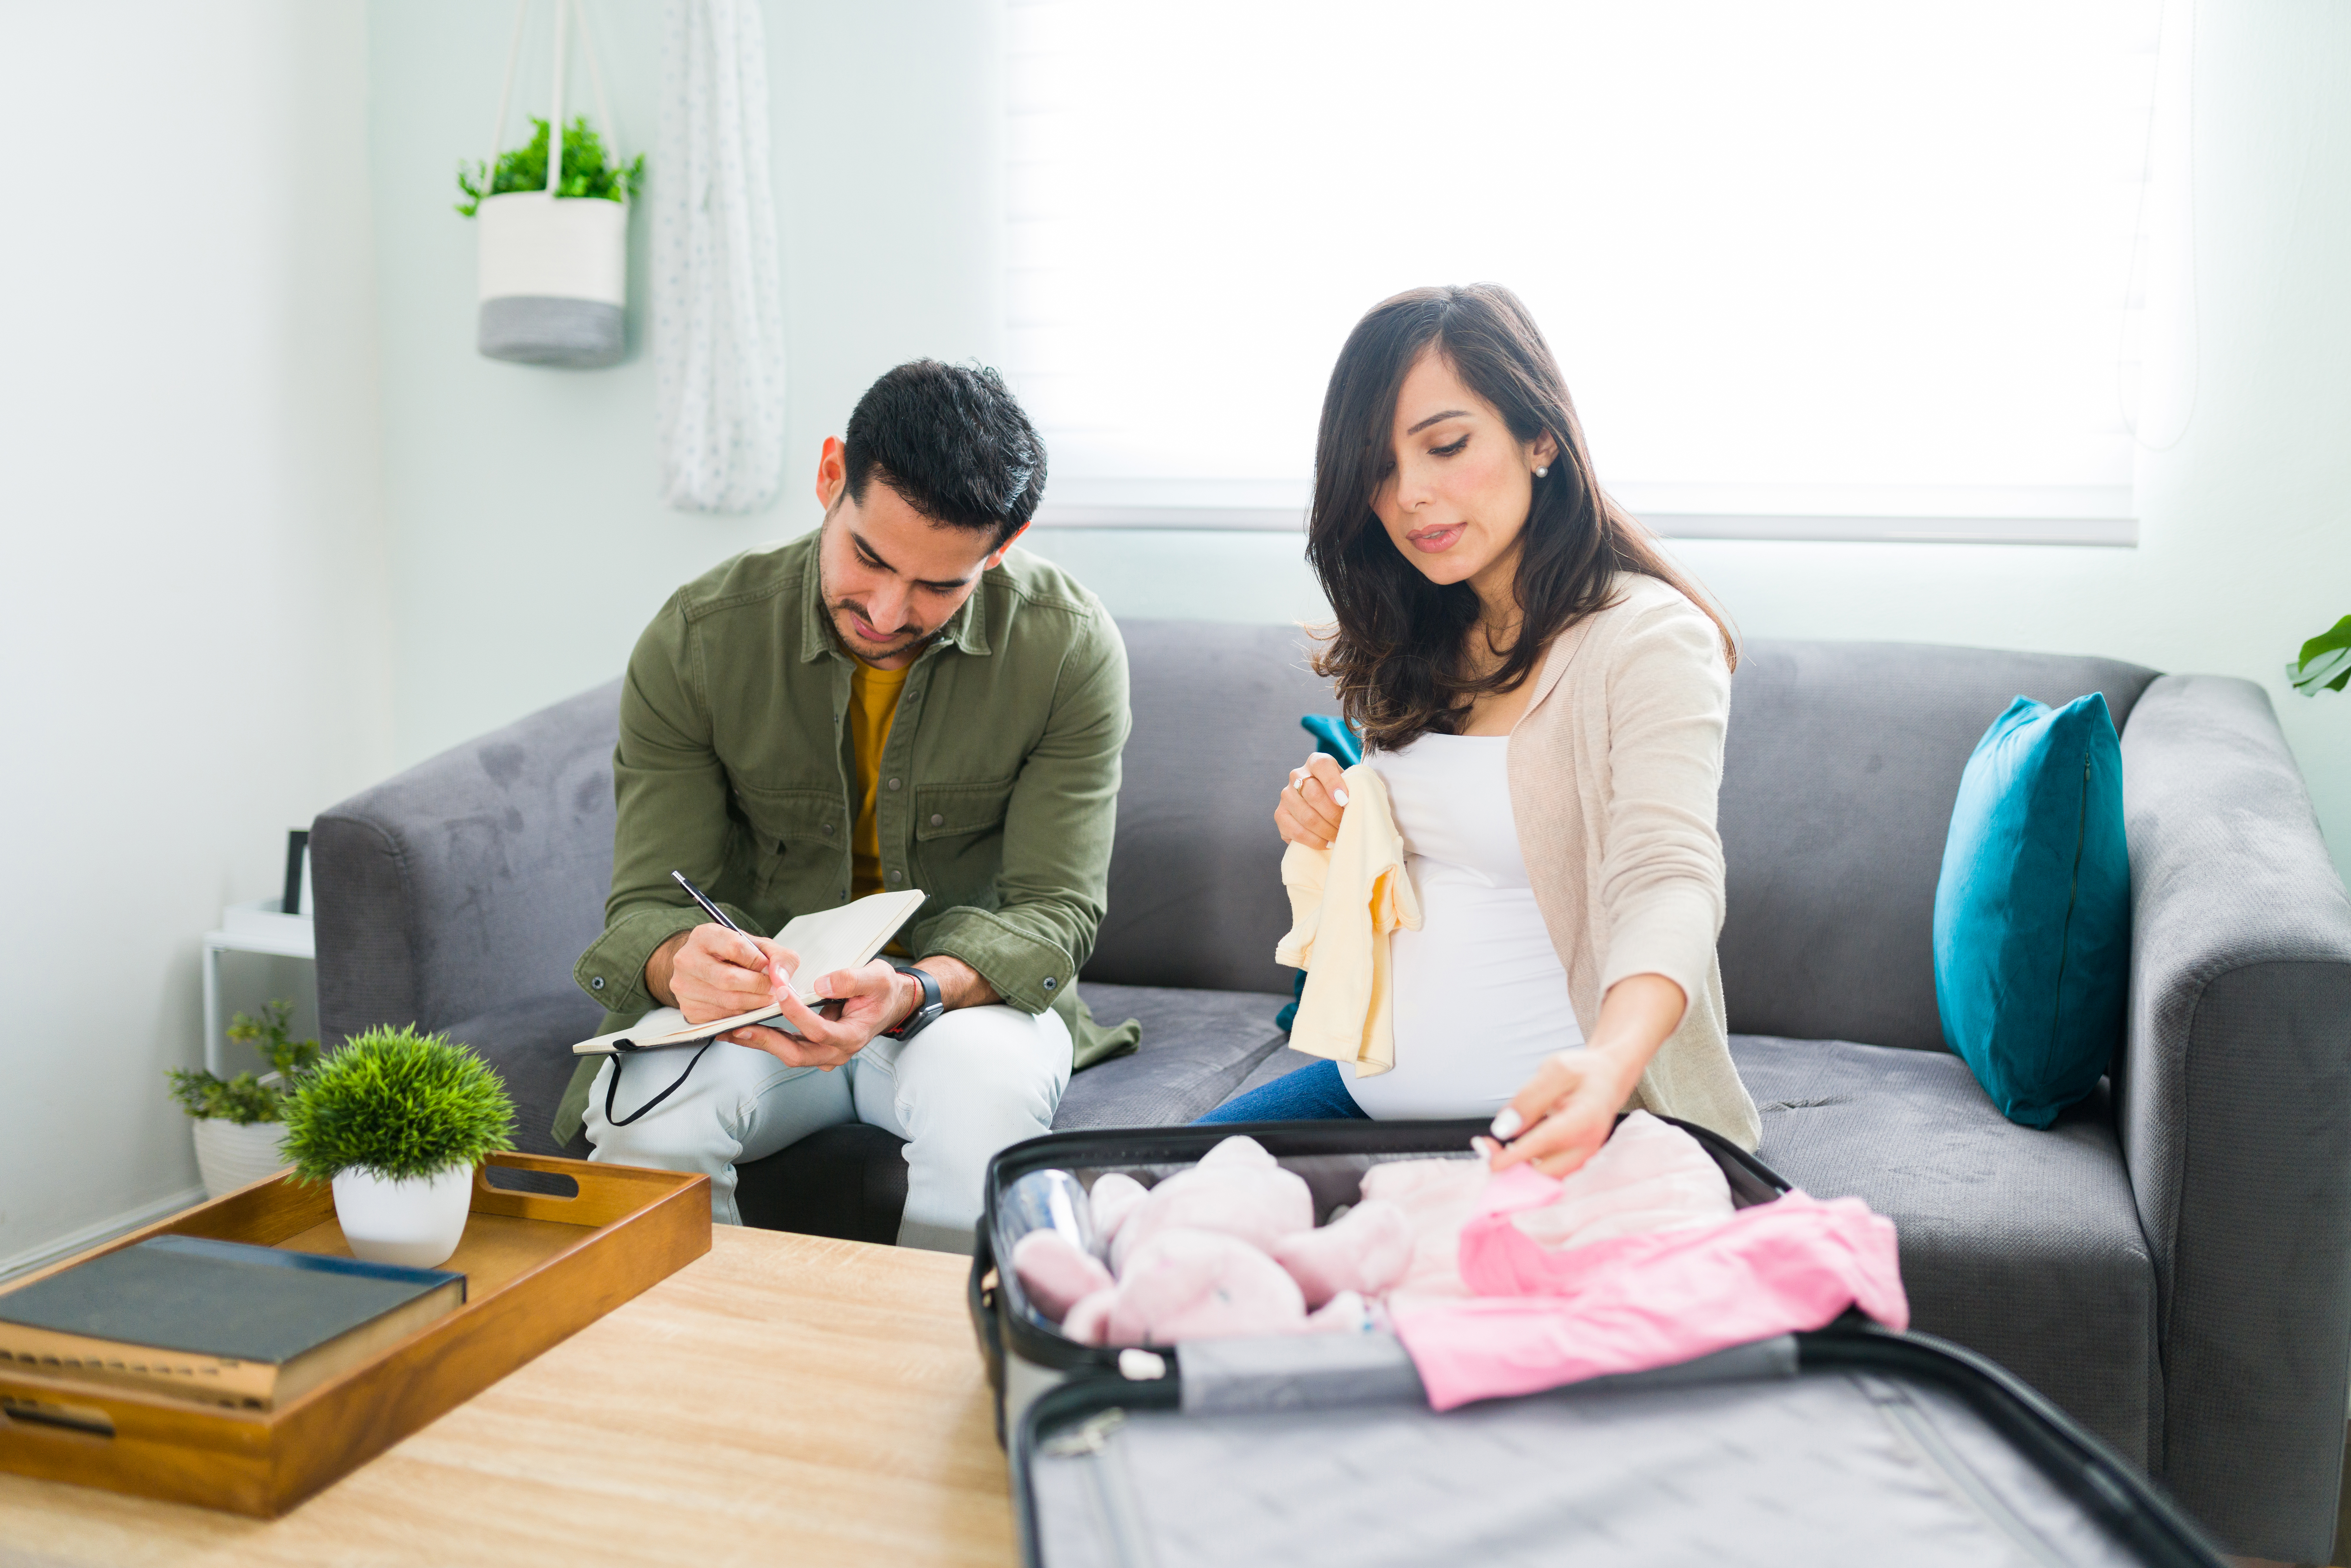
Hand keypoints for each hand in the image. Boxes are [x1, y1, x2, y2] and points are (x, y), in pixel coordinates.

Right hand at [649, 922, 795, 1022]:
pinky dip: (741, 1015)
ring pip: (728, 1002)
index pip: (736, 947)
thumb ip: (779, 956)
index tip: (767, 967)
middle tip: (772, 989)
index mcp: (705, 936)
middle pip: (729, 979)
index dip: (758, 960)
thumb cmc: (734, 955)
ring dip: (754, 1003)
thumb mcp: (760, 946)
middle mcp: (687, 959)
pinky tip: (746, 1006)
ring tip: (763, 997)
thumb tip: (780, 978)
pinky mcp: (688, 1009)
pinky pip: (722, 1018)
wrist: (706, 967)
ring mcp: (684, 986)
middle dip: (759, 987)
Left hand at [722, 959, 916, 1070]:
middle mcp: (836, 1052)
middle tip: (739, 1028)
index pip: (819, 1031)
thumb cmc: (882, 991)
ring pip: (788, 1053)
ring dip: (760, 1041)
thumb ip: (852, 980)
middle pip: (796, 1054)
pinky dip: (766, 1038)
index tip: (780, 991)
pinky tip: (746, 1026)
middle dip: (766, 1041)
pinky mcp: (813, 1048)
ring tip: (732, 1029)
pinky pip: (787, 1046)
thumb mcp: (878, 978)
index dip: (797, 1013)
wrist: (889, 1004)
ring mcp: (824, 1054)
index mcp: (852, 1036)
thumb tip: (821, 984)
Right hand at [1275, 751, 1350, 848]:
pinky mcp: (1280, 815)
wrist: (1323, 806)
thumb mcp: (1349, 784)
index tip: (1345, 800)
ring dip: (1326, 830)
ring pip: (1306, 816)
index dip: (1333, 783)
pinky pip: (1296, 831)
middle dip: (1334, 814)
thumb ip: (1354, 788)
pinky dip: (1314, 840)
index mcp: (1316, 762)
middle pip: (1314, 794)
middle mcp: (1297, 775)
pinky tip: (1326, 842)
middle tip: (1346, 825)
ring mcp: (1286, 795)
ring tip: (1338, 836)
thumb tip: (1357, 805)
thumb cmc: (1342, 795)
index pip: (1322, 765)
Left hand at [1484, 1048, 1641, 1179]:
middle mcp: (1586, 1144)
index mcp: (1584, 1117)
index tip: (1492, 1164)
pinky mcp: (1573, 1161)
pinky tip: (1506, 1150)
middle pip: (1546, 1174)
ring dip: (1515, 1169)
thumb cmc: (1582, 1073)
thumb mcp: (1555, 1070)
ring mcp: (1581, 1157)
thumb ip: (1530, 1098)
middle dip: (1512, 1168)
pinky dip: (1524, 1167)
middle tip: (1484, 1147)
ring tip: (1490, 1147)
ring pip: (1544, 1178)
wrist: (1607, 1079)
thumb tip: (1504, 1129)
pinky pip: (1547, 1173)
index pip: (1546, 1142)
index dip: (1517, 1157)